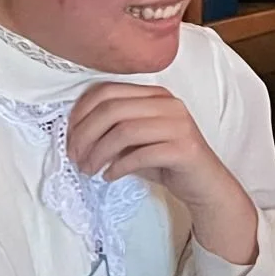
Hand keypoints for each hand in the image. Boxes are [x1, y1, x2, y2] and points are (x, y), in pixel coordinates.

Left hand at [66, 82, 257, 266]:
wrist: (205, 184)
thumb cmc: (166, 161)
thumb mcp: (137, 140)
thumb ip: (113, 129)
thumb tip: (75, 133)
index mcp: (156, 95)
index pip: (108, 91)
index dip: (81, 112)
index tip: (69, 136)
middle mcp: (169, 104)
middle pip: (112, 109)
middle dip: (85, 135)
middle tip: (75, 157)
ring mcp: (179, 125)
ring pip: (124, 131)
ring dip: (98, 153)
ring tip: (89, 169)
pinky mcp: (184, 149)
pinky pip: (140, 155)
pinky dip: (118, 167)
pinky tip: (109, 176)